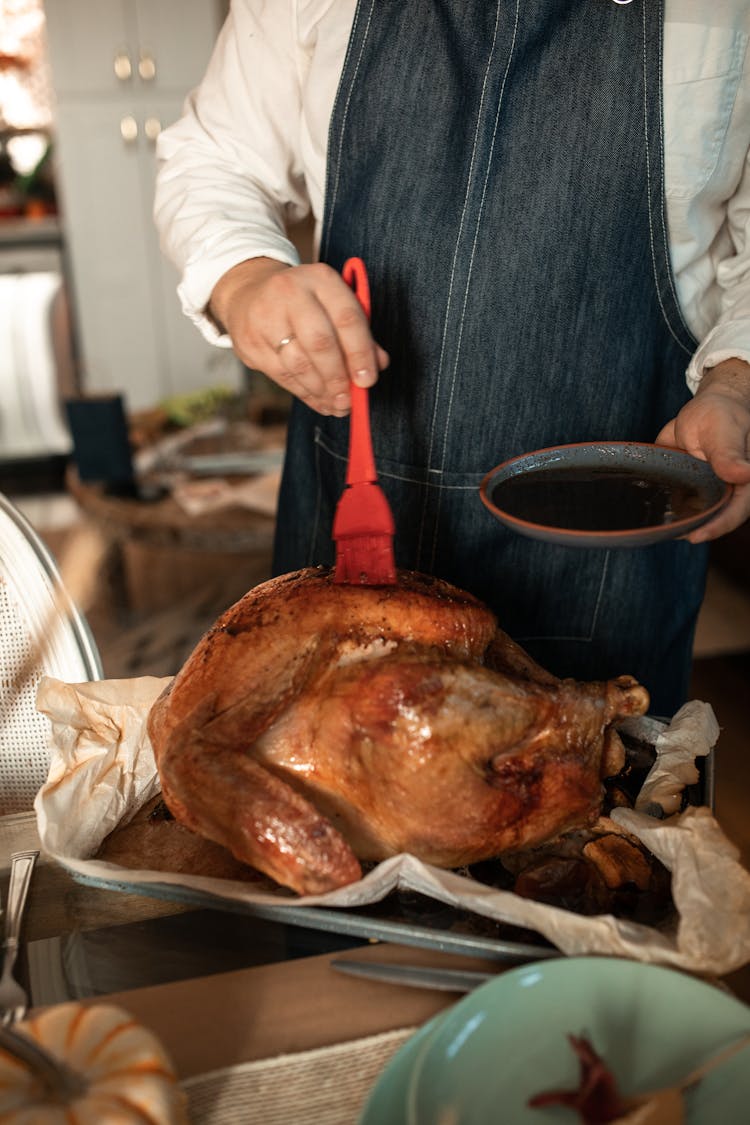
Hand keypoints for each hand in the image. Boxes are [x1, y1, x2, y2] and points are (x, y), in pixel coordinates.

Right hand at [209, 258, 389, 415]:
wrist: (249, 293)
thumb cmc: (305, 302)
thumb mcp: (334, 303)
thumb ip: (359, 332)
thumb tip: (379, 364)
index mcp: (320, 279)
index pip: (347, 319)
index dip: (360, 353)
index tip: (368, 380)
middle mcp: (290, 293)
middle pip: (320, 343)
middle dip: (338, 377)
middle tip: (349, 400)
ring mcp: (265, 318)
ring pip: (299, 364)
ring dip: (322, 390)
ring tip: (338, 405)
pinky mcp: (251, 343)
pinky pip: (282, 375)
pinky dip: (305, 393)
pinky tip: (320, 401)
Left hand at [655, 358, 749, 542]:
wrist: (704, 407)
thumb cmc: (722, 415)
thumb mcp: (725, 432)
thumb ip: (729, 455)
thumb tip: (744, 474)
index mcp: (745, 482)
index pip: (735, 512)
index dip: (717, 527)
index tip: (695, 536)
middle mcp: (727, 492)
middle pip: (713, 519)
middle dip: (692, 529)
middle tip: (669, 534)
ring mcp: (706, 493)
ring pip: (693, 516)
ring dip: (676, 522)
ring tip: (656, 526)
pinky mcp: (687, 490)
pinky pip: (676, 505)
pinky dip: (664, 509)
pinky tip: (650, 511)